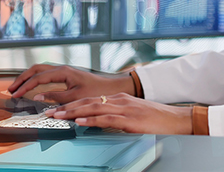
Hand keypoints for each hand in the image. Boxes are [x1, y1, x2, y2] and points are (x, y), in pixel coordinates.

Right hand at [8, 64, 133, 103]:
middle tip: (11, 89)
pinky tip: (32, 86)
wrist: (112, 88)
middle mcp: (62, 68)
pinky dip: (36, 79)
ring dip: (28, 78)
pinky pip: (46, 74)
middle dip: (22, 78)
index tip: (15, 94)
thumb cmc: (97, 92)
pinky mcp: (67, 75)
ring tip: (18, 87)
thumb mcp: (76, 97)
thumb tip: (37, 97)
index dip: (24, 86)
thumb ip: (55, 98)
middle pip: (36, 69)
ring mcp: (64, 71)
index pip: (38, 77)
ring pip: (40, 70)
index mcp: (63, 72)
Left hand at [46, 93, 192, 134]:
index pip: (89, 100)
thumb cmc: (156, 119)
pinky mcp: (129, 119)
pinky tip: (80, 121)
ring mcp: (123, 108)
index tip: (55, 109)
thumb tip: (97, 123)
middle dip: (65, 107)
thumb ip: (115, 117)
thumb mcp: (131, 116)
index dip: (70, 105)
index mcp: (117, 99)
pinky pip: (106, 118)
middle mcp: (118, 101)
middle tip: (48, 113)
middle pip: (86, 102)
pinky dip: (91, 119)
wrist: (176, 119)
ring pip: (92, 108)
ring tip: (57, 116)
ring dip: (72, 112)